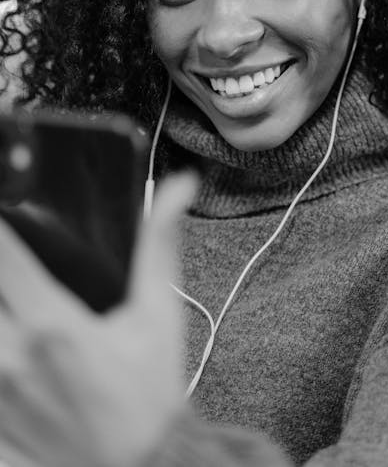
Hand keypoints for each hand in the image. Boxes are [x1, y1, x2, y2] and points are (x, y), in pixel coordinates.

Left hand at [0, 171, 197, 466]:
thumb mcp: (158, 314)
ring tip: (14, 296)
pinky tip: (12, 334)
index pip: (2, 252)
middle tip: (15, 265)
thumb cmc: (150, 391)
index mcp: (52, 322)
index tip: (7, 198)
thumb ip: (160, 244)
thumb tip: (179, 187)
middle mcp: (10, 353)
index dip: (1, 219)